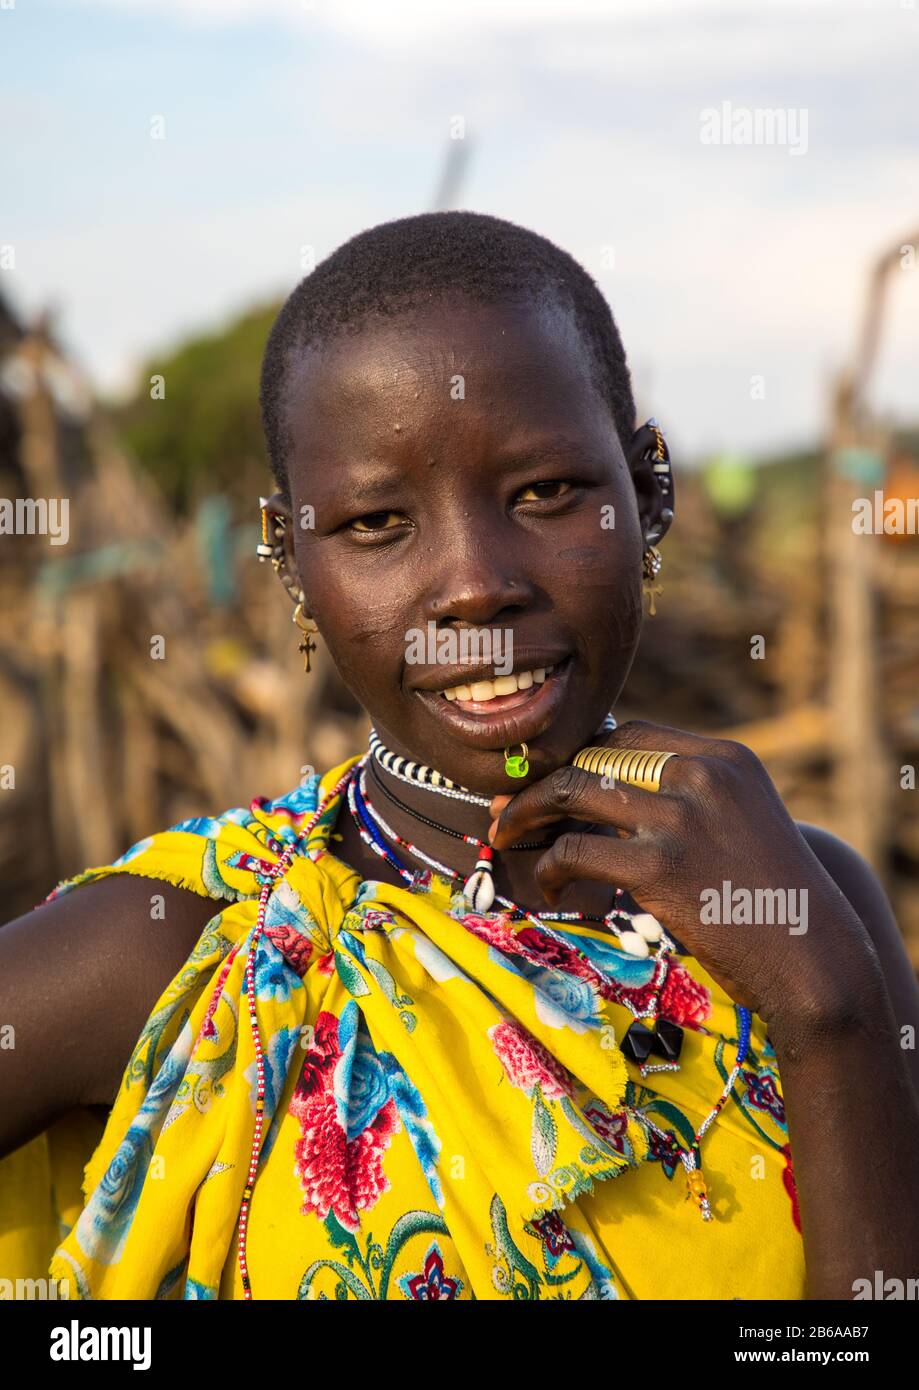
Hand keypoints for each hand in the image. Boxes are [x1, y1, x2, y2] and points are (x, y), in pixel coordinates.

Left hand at [488, 720, 872, 1029]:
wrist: (815, 960)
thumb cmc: (773, 901)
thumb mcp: (743, 824)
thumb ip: (691, 799)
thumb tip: (612, 796)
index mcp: (723, 758)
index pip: (627, 736)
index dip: (577, 756)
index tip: (546, 780)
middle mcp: (701, 774)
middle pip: (592, 756)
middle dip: (540, 781)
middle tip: (508, 809)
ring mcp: (679, 818)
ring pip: (571, 792)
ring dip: (528, 815)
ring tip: (510, 838)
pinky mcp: (658, 866)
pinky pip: (575, 852)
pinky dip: (550, 869)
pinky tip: (553, 890)